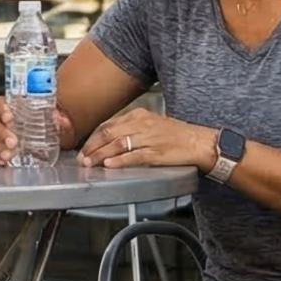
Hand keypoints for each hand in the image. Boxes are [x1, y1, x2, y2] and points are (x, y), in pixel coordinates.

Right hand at [0, 95, 73, 164]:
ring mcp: (1, 136)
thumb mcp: (60, 119)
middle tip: (13, 141)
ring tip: (8, 155)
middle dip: (0, 132)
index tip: (9, 117)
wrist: (56, 140)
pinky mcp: (2, 151)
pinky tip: (4, 162)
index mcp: (14, 107)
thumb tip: (59, 118)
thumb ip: (60, 119)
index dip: (0, 108)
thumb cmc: (54, 124)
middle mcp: (4, 120)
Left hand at [82, 107, 215, 173]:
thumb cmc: (176, 135)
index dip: (93, 137)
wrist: (198, 142)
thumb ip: (131, 129)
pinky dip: (119, 160)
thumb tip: (110, 139)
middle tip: (82, 158)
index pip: (108, 124)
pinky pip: (134, 156)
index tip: (84, 147)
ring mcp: (148, 138)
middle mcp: (141, 124)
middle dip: (92, 147)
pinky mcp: (156, 152)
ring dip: (100, 155)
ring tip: (91, 163)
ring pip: (117, 144)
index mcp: (138, 115)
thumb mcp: (151, 124)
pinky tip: (110, 165)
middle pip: (108, 133)